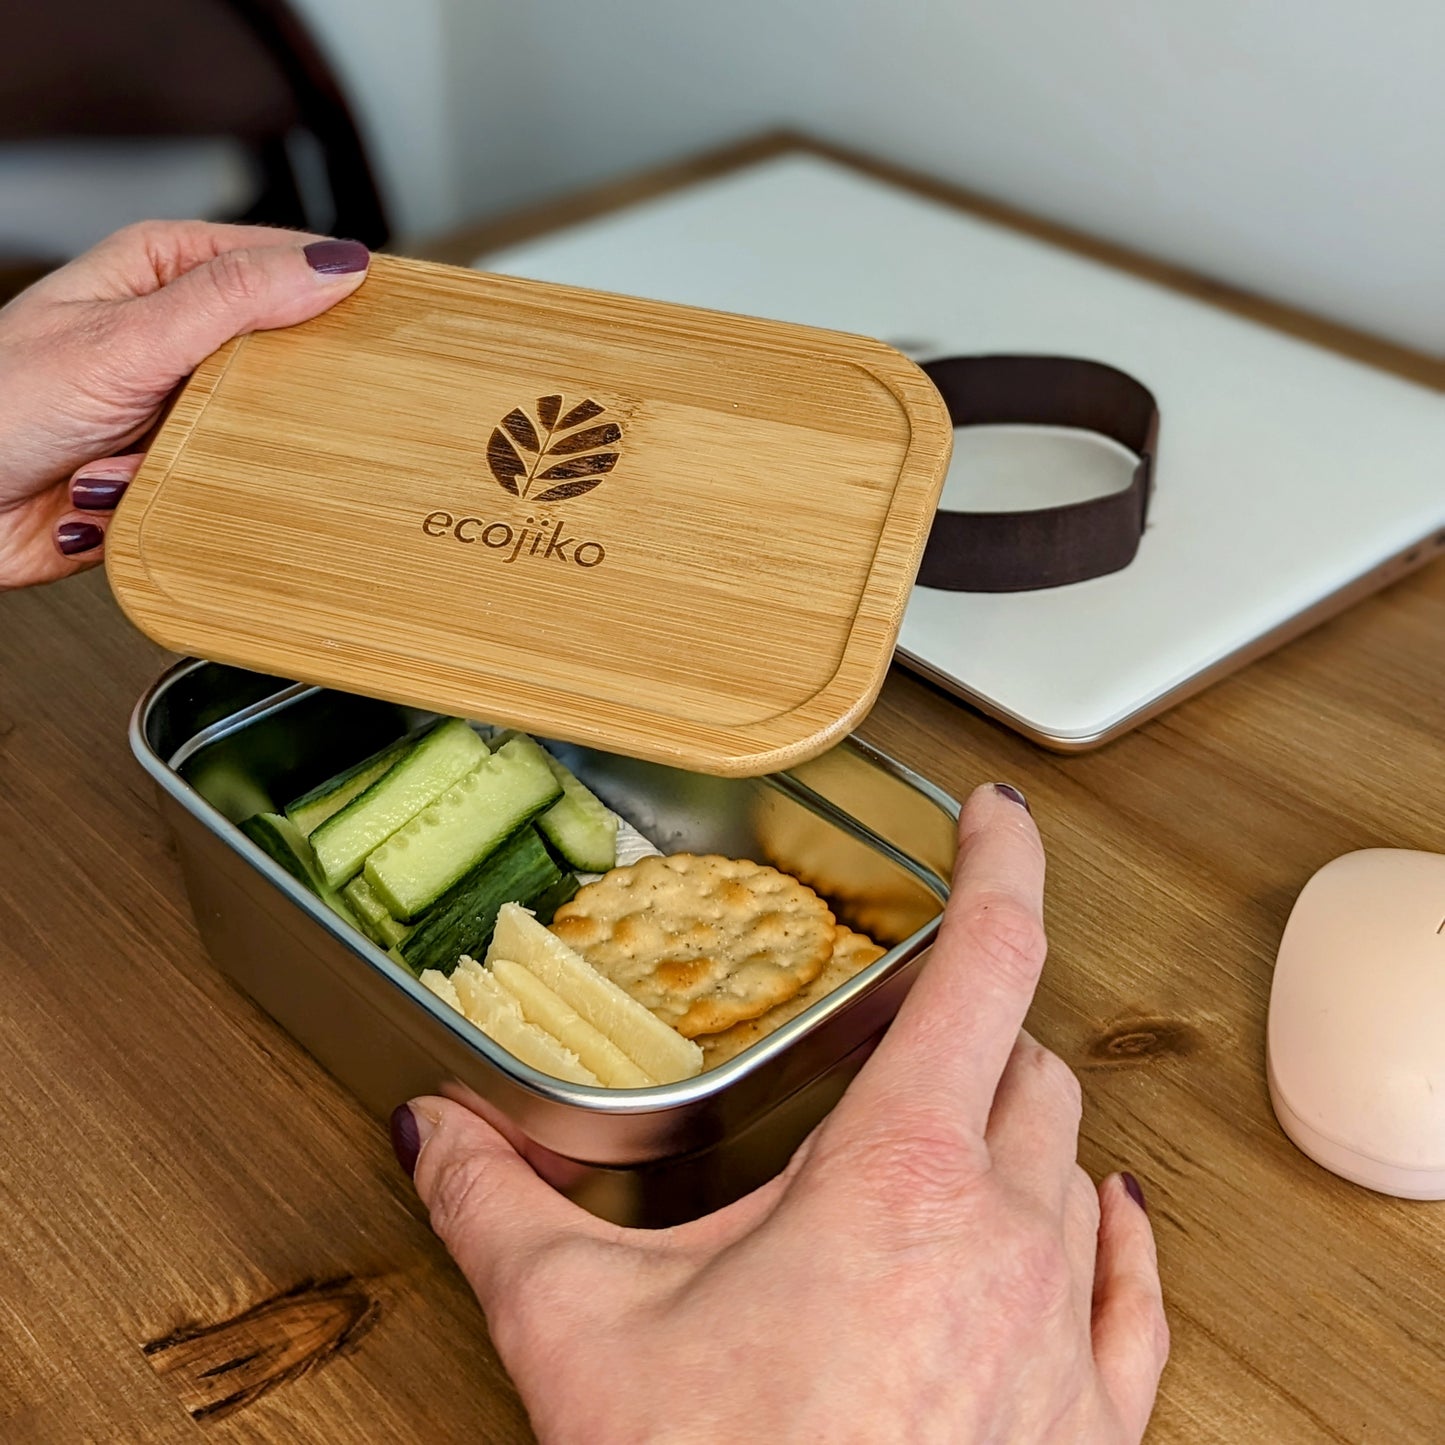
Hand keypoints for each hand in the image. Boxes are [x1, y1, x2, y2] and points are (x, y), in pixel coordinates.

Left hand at [0, 223, 370, 589]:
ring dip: (219, 453)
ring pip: (264, 428)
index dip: (338, 288)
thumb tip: (331, 263)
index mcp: (163, 272)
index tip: (392, 322)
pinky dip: (196, 493)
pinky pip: (233, 482)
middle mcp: (175, 334)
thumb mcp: (127, 340)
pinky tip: (135, 487)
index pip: (282, 263)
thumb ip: (233, 300)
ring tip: (141, 451)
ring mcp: (178, 402)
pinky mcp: (177, 466)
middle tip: (239, 409)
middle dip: (276, 394)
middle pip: (285, 353)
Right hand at [393, 784, 1168, 1443]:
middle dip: (977, 1019)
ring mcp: (1062, 1333)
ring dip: (1022, 1126)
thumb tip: (437, 1135)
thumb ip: (501, 1212)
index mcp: (897, 1177)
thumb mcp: (582, 1333)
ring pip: (1073, 1164)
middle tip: (922, 1011)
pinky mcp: (1090, 1427)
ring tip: (963, 1118)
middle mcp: (1005, 1235)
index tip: (996, 814)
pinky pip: (1134, 1297)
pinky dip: (1116, 1238)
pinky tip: (1106, 1220)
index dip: (1000, 865)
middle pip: (1028, 1061)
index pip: (986, 963)